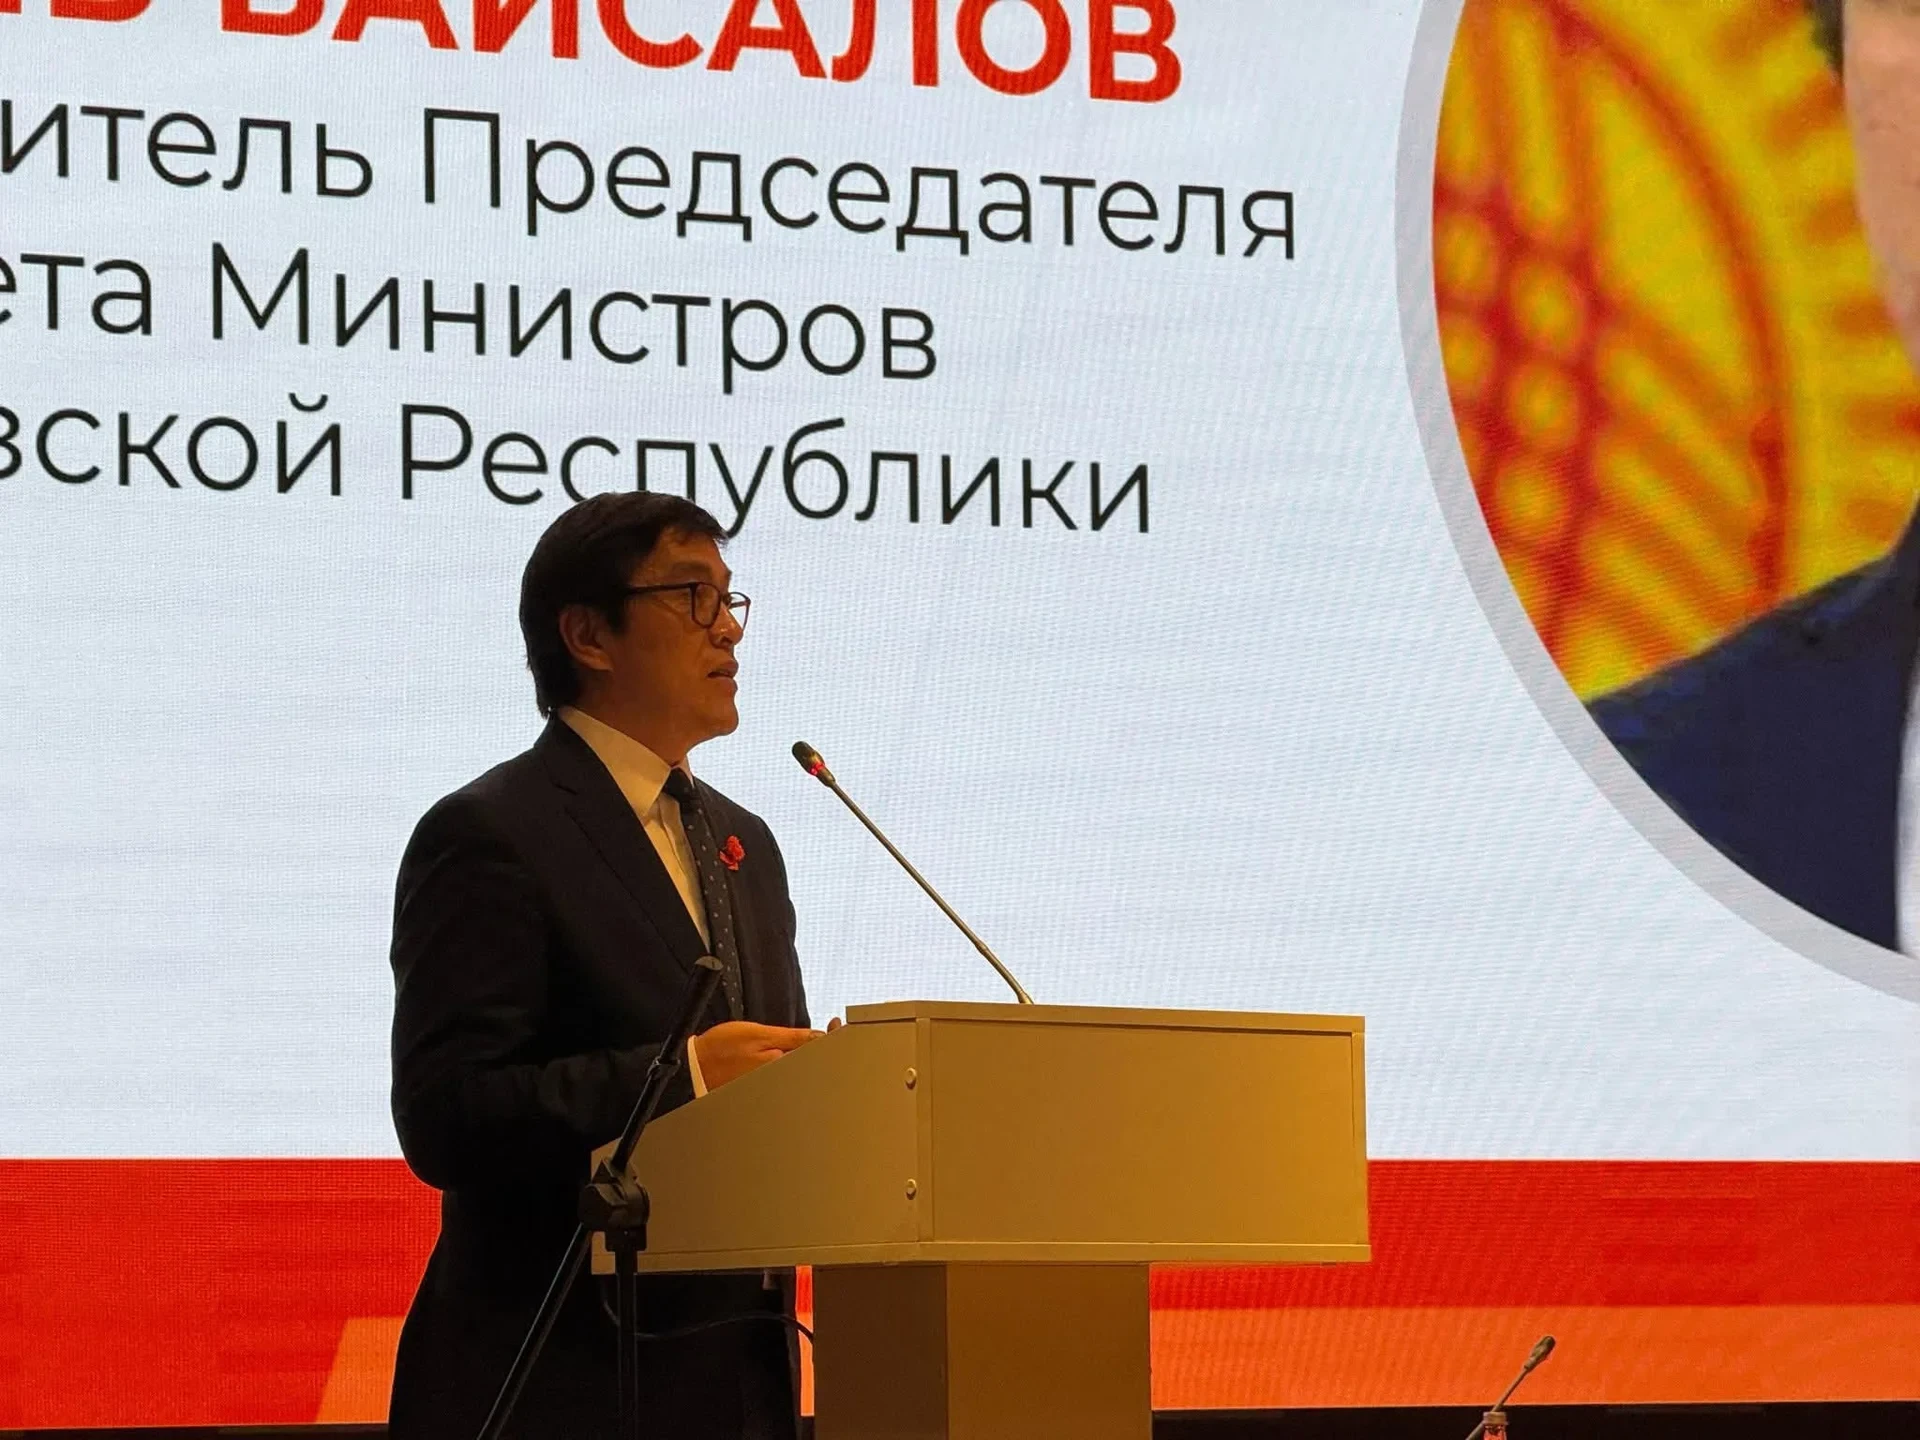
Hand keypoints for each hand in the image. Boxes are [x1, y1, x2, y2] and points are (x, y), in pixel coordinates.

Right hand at [692, 1021, 822, 1090]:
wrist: (694, 1070)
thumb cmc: (721, 1050)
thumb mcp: (758, 1035)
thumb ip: (792, 1038)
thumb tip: (820, 1036)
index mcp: (782, 1065)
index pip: (816, 1052)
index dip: (832, 1038)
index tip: (838, 1024)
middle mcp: (781, 1080)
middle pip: (812, 1064)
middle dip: (825, 1047)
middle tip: (833, 1028)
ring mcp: (773, 1087)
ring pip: (800, 1070)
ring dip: (812, 1054)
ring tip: (820, 1037)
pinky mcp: (765, 1089)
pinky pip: (788, 1076)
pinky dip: (797, 1063)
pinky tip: (799, 1053)